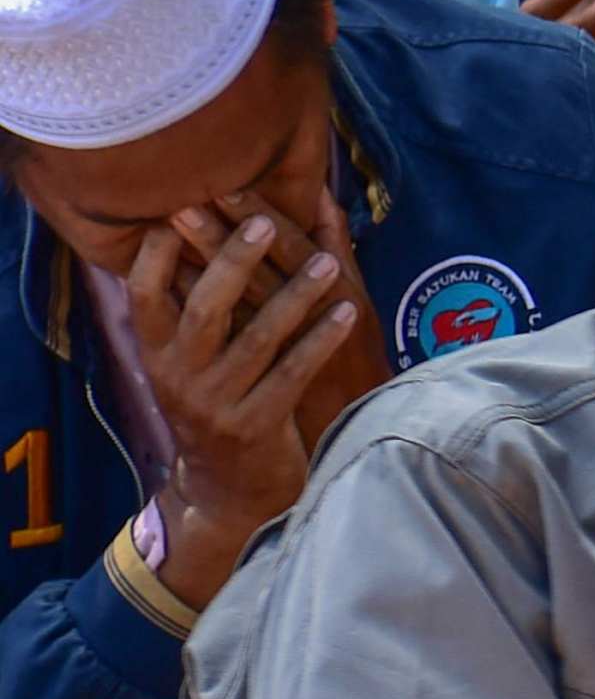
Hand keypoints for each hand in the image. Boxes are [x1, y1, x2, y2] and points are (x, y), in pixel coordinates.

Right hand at [129, 199, 383, 602]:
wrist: (229, 491)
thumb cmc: (219, 404)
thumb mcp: (193, 361)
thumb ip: (196, 309)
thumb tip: (202, 236)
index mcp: (155, 353)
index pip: (143, 294)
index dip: (157, 253)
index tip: (181, 207)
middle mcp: (177, 375)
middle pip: (203, 307)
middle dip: (232, 260)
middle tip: (261, 220)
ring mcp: (215, 403)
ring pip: (256, 338)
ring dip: (294, 295)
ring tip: (327, 261)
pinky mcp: (255, 426)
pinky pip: (292, 374)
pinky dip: (319, 340)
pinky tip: (346, 311)